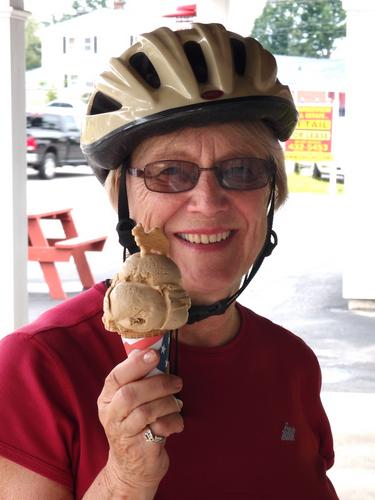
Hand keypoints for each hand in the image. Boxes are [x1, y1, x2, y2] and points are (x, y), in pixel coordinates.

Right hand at [97, 349, 183, 496]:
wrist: (131, 469)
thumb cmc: (135, 425)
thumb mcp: (130, 402)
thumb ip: (137, 379)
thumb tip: (148, 350)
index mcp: (107, 399)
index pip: (116, 378)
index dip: (135, 364)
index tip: (154, 354)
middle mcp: (111, 416)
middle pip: (131, 394)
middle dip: (158, 383)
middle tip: (177, 382)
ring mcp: (124, 434)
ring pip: (147, 411)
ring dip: (168, 403)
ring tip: (176, 403)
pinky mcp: (140, 450)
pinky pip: (161, 429)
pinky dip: (174, 422)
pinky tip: (176, 422)